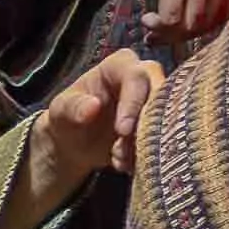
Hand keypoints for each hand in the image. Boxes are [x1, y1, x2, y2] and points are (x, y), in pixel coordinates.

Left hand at [11, 46, 165, 223]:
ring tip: (118, 158)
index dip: (133, 104)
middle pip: (162, 96)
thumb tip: (94, 106)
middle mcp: (145, 78)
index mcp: (120, 65)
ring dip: (145, 145)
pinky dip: (146, 155)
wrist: (75, 142)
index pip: (137, 77)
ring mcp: (156, 102)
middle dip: (144, 127)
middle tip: (122, 150)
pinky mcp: (160, 124)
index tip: (122, 131)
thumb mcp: (61, 110)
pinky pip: (166, 138)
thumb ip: (74, 107)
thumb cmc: (67, 117)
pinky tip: (124, 163)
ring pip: (166, 120)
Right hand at [113, 0, 228, 45]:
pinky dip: (160, 25)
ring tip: (152, 28)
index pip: (227, 11)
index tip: (187, 30)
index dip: (206, 28)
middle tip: (165, 35)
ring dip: (170, 33)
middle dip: (186, 35)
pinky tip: (148, 20)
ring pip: (191, 23)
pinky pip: (171, 15)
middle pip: (210, 22)